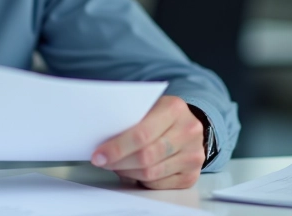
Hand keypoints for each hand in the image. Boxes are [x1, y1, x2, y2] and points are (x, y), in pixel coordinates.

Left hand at [90, 95, 204, 188]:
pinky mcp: (191, 175)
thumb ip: (130, 119)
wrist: (187, 125)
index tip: (98, 155)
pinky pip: (158, 184)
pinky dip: (140, 180)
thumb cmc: (160, 115)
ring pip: (151, 173)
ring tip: (116, 166)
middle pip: (146, 157)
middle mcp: (188, 131)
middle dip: (118, 162)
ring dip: (127, 172)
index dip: (117, 148)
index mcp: (174, 108)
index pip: (141, 134)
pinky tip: (133, 171)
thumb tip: (102, 141)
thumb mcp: (147, 107)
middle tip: (102, 162)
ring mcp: (193, 155)